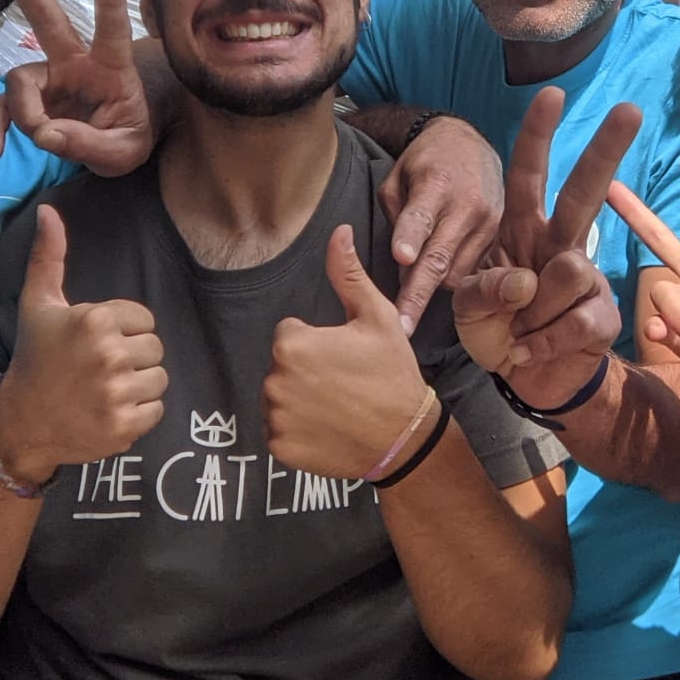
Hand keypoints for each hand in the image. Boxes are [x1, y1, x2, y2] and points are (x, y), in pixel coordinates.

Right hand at [0, 0, 154, 175]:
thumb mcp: (123, 152)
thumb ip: (89, 144)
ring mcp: (49, 79)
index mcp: (112, 68)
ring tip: (39, 136)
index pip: (113, 33)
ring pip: (19, 79)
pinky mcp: (30, 100)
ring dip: (23, 109)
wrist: (113, 153)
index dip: (110, 4)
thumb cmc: (126, 140)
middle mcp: (76, 64)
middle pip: (51, 22)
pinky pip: (3, 108)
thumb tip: (45, 134)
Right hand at [0, 206, 166, 482]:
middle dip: (132, 357)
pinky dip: (138, 413)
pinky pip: (156, 410)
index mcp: (95, 320)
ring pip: (159, 379)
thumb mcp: (38, 303)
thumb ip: (49, 255)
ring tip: (106, 388)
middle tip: (99, 368)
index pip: (144, 319)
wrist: (22, 422)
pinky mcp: (124, 427)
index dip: (122, 330)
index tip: (93, 343)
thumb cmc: (35, 356)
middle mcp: (109, 355)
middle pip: (155, 348)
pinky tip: (110, 409)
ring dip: (138, 385)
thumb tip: (48, 210)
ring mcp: (117, 394)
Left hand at [265, 226, 430, 478]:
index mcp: (291, 345)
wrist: (404, 438)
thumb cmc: (392, 373)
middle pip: (281, 365)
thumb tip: (339, 232)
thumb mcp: (377, 317)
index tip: (344, 356)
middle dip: (306, 369)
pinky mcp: (279, 447)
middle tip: (343, 381)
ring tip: (336, 405)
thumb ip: (348, 274)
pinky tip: (327, 427)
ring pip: (278, 397)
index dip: (318, 342)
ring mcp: (275, 418)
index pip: (289, 333)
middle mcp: (274, 381)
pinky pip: (279, 429)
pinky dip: (297, 430)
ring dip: (299, 398)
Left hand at [379, 116, 503, 332]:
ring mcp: (488, 224)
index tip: (400, 258)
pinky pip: (472, 271)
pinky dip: (452, 279)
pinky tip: (438, 280)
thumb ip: (396, 215)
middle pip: (439, 257)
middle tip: (399, 325)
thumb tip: (401, 261)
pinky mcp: (499, 238)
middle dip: (418, 294)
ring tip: (411, 294)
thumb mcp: (398, 176)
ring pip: (456, 273)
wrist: (473, 145)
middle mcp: (467, 206)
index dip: (410, 237)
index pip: (421, 215)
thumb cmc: (426, 162)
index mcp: (436, 184)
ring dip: (432, 288)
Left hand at [454, 87, 637, 407]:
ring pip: (569, 271)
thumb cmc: (496, 330)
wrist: (524, 382)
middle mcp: (559, 244)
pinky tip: (529, 351)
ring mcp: (585, 278)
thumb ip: (487, 289)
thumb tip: (529, 281)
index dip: (537, 137)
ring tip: (519, 331)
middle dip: (606, 150)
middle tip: (631, 108)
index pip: (528, 176)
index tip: (551, 95)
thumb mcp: (470, 307)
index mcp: (522, 231)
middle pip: (584, 191)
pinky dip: (543, 343)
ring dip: (533, 313)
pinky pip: (576, 319)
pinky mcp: (602, 314)